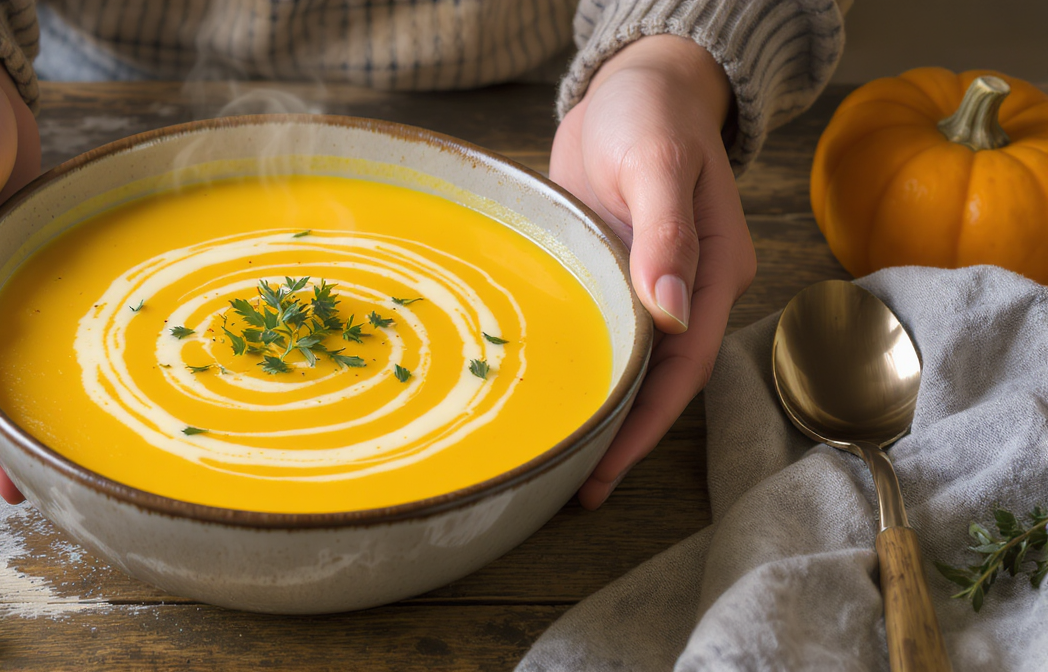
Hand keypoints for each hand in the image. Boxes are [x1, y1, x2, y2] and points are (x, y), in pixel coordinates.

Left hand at [549, 35, 756, 509]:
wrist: (636, 82)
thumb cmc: (653, 114)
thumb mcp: (658, 164)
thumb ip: (665, 234)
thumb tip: (671, 310)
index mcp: (714, 273)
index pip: (682, 368)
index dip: (646, 423)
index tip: (607, 468)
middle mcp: (685, 289)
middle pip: (655, 379)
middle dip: (619, 435)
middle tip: (571, 488)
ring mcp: (646, 283)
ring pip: (624, 361)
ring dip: (595, 407)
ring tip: (552, 458)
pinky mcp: (609, 271)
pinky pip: (596, 329)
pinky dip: (576, 364)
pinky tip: (543, 391)